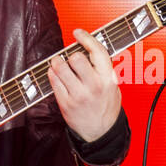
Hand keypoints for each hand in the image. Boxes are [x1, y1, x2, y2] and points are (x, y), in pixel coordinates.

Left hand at [49, 28, 122, 142]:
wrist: (101, 133)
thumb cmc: (106, 107)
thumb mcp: (113, 86)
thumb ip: (103, 68)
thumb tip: (89, 47)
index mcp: (108, 79)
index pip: (97, 51)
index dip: (86, 38)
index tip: (78, 32)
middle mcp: (93, 86)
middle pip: (76, 58)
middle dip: (71, 54)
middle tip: (70, 57)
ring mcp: (78, 95)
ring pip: (61, 68)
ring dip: (57, 62)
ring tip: (59, 63)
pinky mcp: (66, 103)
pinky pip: (54, 82)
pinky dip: (52, 74)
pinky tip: (56, 74)